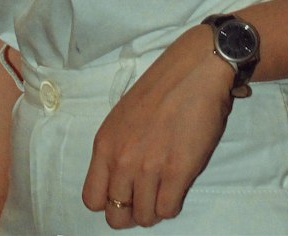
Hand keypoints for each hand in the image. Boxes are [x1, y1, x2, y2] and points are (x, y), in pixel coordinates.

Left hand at [81, 27, 233, 227]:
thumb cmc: (161, 88)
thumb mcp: (123, 117)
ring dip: (155, 208)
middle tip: (146, 196)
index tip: (124, 194)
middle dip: (132, 212)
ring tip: (165, 187)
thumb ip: (117, 150)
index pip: (92, 199)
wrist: (195, 70)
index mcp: (105, 144)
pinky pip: (168, 210)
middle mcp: (122, 159)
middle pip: (117, 215)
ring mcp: (149, 167)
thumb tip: (121, 181)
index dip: (109, 202)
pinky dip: (173, 204)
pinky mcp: (177, 171)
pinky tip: (178, 184)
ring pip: (144, 217)